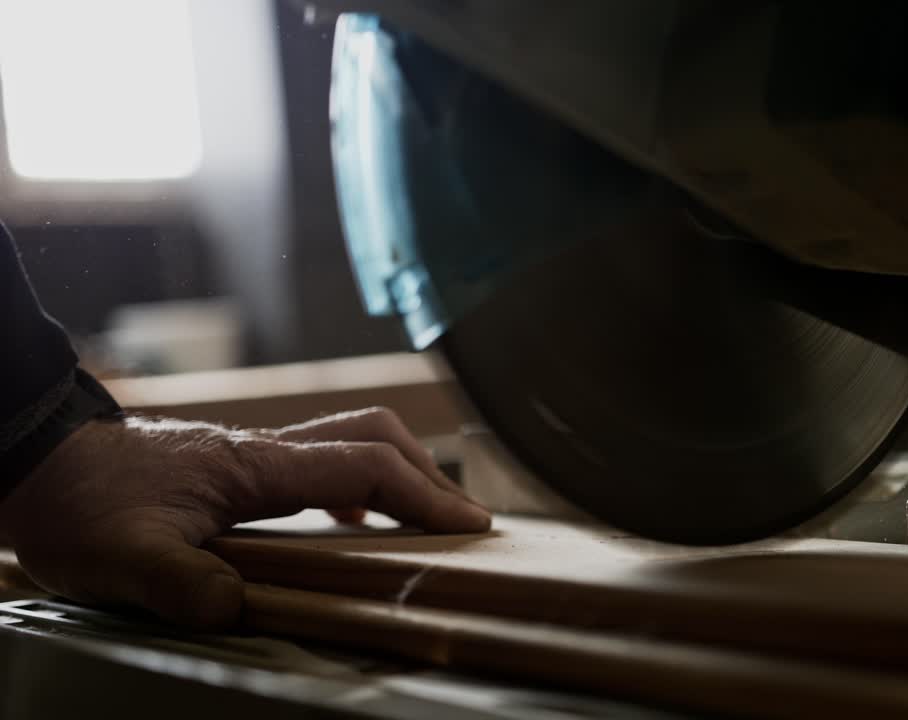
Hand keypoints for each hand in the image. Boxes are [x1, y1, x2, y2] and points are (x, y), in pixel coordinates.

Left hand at [0, 407, 490, 628]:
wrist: (41, 462)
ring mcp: (256, 453)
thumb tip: (236, 608)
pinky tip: (355, 520)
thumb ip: (179, 582)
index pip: (363, 465)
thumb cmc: (81, 504)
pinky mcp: (242, 465)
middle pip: (372, 435)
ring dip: (398, 471)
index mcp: (255, 466)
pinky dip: (359, 481)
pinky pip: (322, 460)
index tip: (470, 525)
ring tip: (425, 518)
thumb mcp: (120, 557)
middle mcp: (266, 450)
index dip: (424, 493)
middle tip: (462, 520)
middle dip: (427, 472)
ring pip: (350, 440)